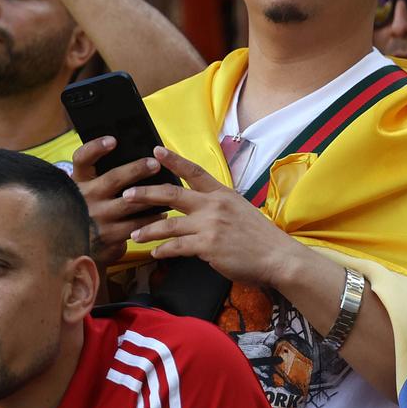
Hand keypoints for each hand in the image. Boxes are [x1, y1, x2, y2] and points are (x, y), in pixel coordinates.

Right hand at [70, 136, 168, 267]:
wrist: (76, 248)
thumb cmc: (88, 211)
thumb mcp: (86, 191)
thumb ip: (100, 176)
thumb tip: (133, 156)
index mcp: (78, 181)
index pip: (81, 158)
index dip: (96, 148)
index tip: (113, 140)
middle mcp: (85, 198)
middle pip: (113, 179)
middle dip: (137, 169)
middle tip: (155, 164)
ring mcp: (96, 217)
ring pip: (130, 203)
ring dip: (152, 194)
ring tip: (169, 187)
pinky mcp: (108, 236)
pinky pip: (136, 225)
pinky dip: (152, 217)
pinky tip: (163, 212)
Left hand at [122, 147, 307, 289]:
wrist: (279, 257)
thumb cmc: (259, 238)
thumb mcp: (239, 211)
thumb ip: (216, 206)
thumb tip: (197, 208)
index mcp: (222, 194)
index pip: (194, 171)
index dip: (173, 160)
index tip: (155, 150)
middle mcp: (214, 205)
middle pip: (172, 195)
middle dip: (145, 194)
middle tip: (127, 195)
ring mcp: (210, 225)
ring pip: (168, 224)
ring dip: (147, 230)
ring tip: (133, 234)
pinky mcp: (207, 246)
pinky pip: (176, 246)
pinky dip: (163, 250)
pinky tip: (155, 253)